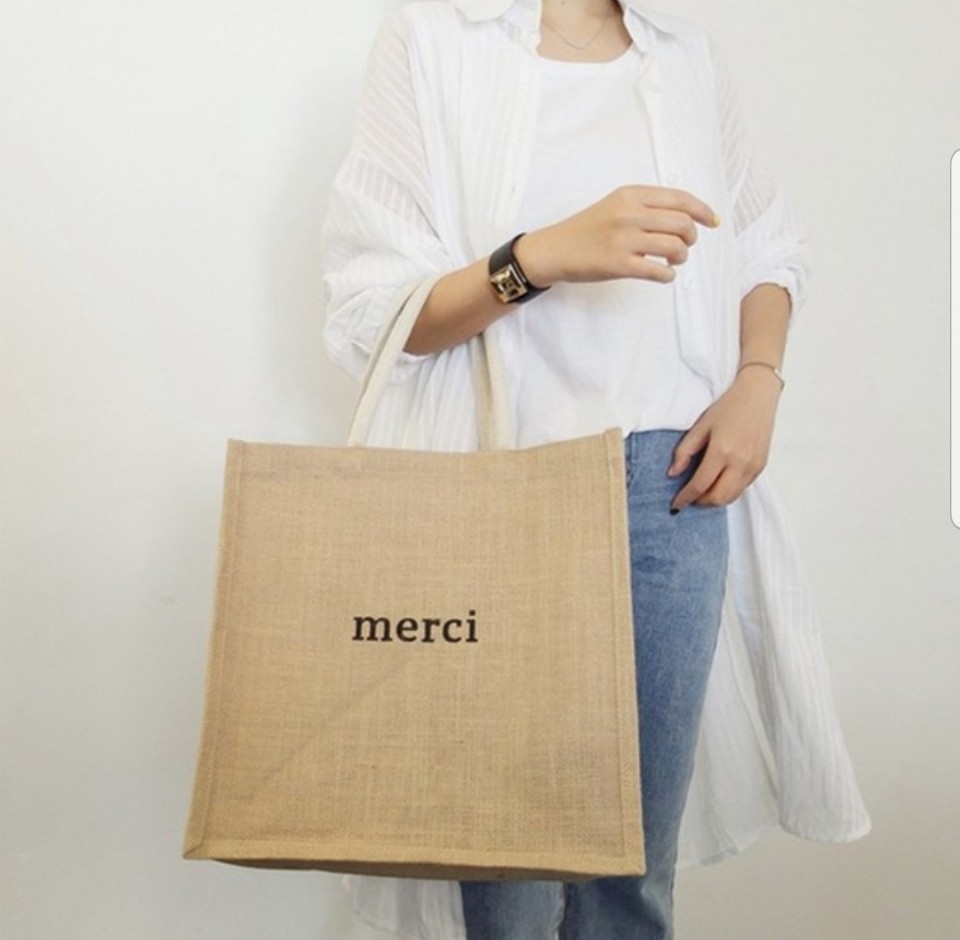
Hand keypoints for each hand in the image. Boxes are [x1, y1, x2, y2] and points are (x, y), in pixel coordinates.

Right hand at [515, 185, 718, 287]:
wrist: (555, 249)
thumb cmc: (588, 229)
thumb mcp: (616, 205)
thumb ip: (646, 206)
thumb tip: (687, 217)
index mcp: (631, 194)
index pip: (680, 198)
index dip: (702, 211)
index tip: (712, 222)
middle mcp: (629, 213)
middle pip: (682, 223)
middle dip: (691, 238)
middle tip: (683, 247)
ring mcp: (624, 239)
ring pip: (674, 247)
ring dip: (681, 257)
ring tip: (673, 261)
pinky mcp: (618, 264)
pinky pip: (658, 271)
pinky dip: (668, 275)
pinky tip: (663, 275)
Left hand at [668, 368, 782, 510]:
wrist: (757, 396)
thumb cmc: (728, 407)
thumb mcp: (700, 426)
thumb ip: (684, 451)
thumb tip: (672, 474)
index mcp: (722, 451)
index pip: (700, 485)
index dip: (685, 498)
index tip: (675, 505)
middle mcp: (740, 462)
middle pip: (718, 497)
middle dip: (700, 502)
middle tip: (688, 498)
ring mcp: (753, 466)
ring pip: (731, 497)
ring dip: (714, 500)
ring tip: (701, 492)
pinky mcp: (760, 467)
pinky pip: (742, 489)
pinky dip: (727, 492)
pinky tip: (718, 483)